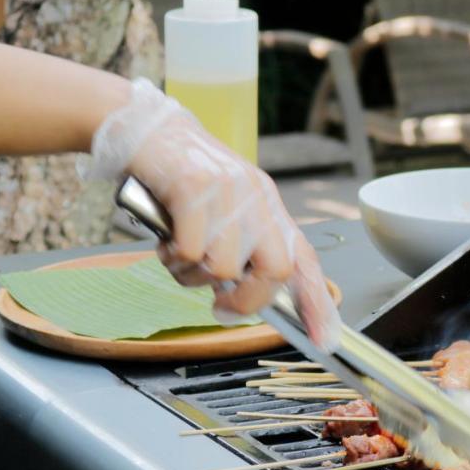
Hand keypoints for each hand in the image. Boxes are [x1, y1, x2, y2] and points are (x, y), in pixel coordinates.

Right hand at [84, 78, 339, 348]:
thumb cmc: (179, 180)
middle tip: (220, 307)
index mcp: (267, 203)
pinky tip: (164, 240)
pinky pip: (190, 251)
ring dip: (194, 276)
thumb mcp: (223, 208)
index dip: (316, 301)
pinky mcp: (194, 188)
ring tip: (177, 255)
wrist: (145, 131)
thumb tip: (243, 297)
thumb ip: (240, 246)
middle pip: (274, 270)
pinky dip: (173, 258)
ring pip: (225, 267)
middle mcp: (255, 196)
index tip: (323, 338)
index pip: (303, 258)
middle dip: (246, 301)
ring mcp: (227, 192)